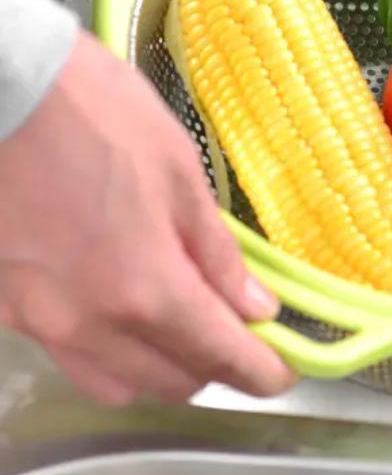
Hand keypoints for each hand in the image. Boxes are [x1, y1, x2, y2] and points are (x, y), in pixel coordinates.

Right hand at [0, 30, 295, 406]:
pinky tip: (128, 309)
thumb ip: (216, 250)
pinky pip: (72, 357)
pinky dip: (112, 352)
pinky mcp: (9, 309)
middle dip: (215, 367)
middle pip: (168, 381)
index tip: (282, 374)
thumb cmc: (99, 117)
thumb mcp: (179, 172)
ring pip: (116, 382)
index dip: (259, 373)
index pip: (217, 354)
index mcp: (143, 286)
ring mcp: (41, 321)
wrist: (6, 92)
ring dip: (161, 368)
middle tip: (240, 332)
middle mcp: (89, 323)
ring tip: (188, 324)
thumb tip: (254, 304)